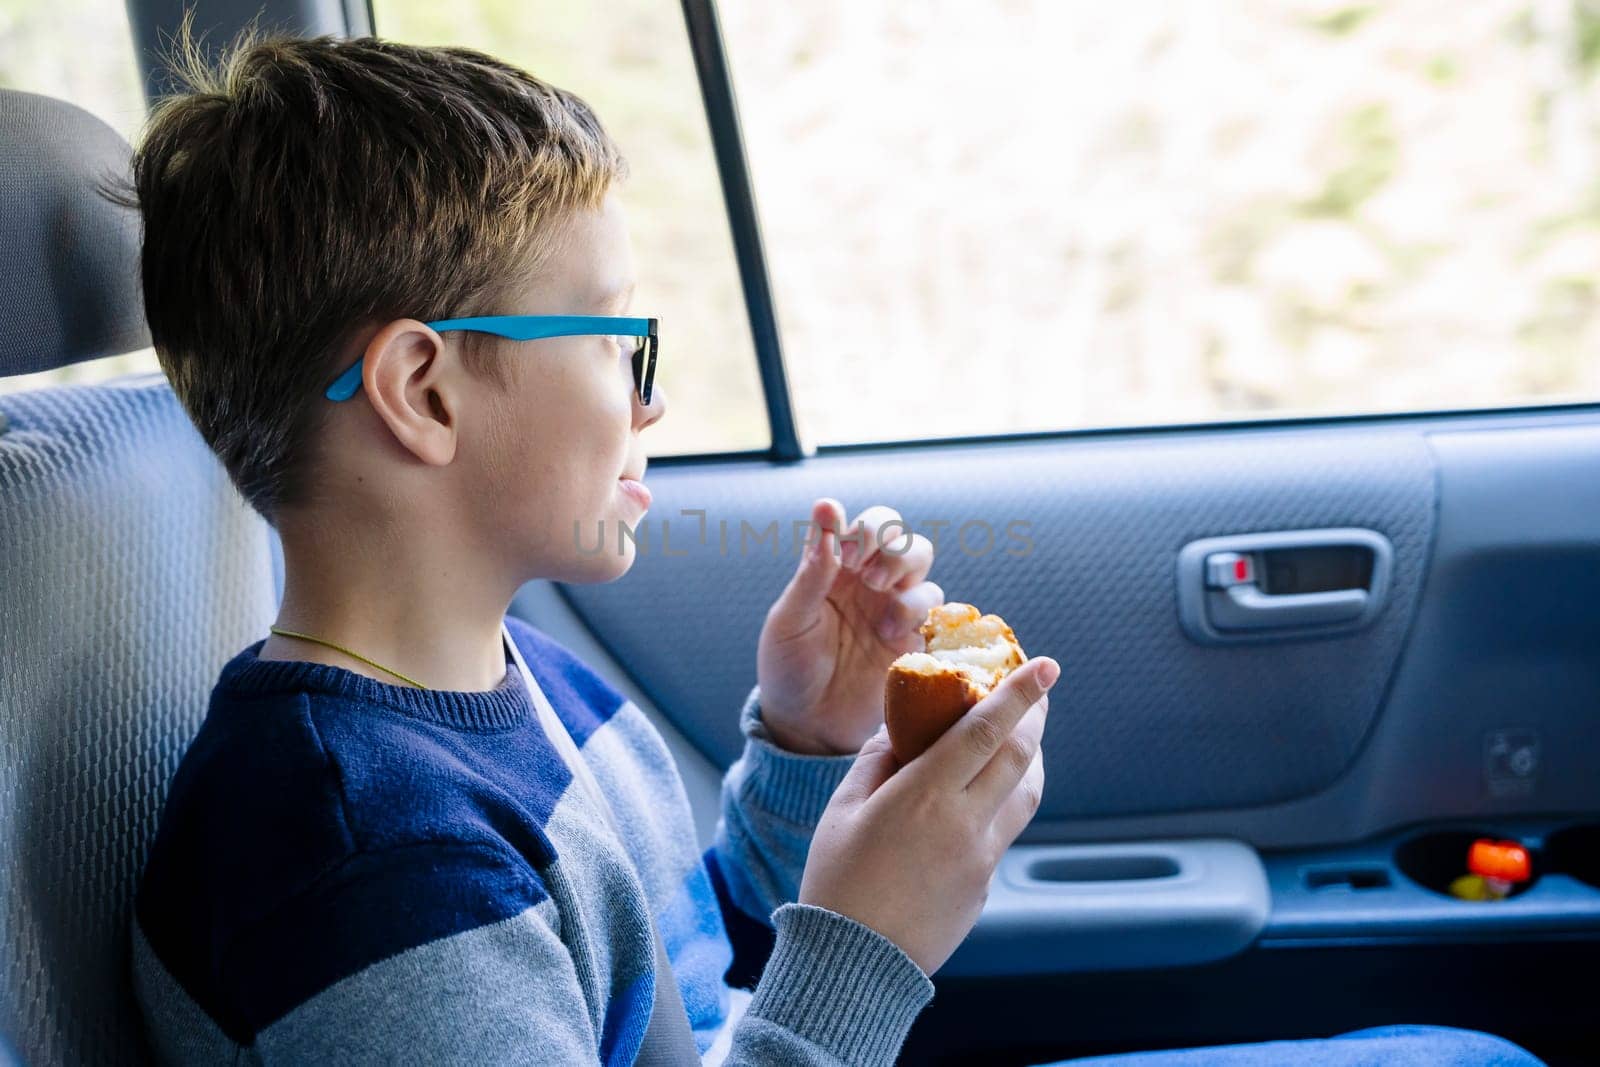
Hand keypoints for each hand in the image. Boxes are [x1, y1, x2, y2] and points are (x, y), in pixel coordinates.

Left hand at [757, 499, 942, 754]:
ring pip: (926, 573)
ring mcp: (896, 612)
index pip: (863, 525)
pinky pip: (938, 618)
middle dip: (892, 547)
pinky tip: (894, 639)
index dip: (865, 527)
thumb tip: (826, 513)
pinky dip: (922, 618)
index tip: (843, 542)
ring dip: (907, 585)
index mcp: (838, 568)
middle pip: (905, 539)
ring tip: (881, 617)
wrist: (806, 726)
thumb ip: (811, 572)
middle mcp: (871, 583)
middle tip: (866, 575)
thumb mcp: (789, 621)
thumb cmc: (788, 668)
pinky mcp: (915, 645)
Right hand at [798, 657, 1059, 974]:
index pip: (987, 731)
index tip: (1045, 666)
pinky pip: (1005, 831)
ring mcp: (982, 859)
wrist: (854, 967)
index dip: (1020, 694)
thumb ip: (877, 760)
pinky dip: (1006, 799)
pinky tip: (986, 792)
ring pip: (1026, 795)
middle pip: (1020, 758)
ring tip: (1024, 735)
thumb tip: (900, 727)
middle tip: (1039, 690)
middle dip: (1035, 717)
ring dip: (1032, 758)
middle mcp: (965, 825)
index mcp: (925, 798)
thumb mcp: (844, 810)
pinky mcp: (984, 886)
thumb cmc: (837, 883)